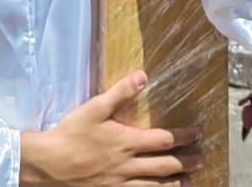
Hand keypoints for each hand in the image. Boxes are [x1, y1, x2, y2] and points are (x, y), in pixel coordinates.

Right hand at [20, 70, 202, 184]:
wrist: (50, 166)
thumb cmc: (72, 134)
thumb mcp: (95, 108)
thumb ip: (120, 92)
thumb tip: (143, 76)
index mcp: (126, 142)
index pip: (163, 139)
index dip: (183, 137)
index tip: (197, 134)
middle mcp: (128, 166)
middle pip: (165, 166)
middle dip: (186, 162)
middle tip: (202, 159)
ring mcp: (121, 185)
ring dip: (174, 184)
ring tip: (188, 183)